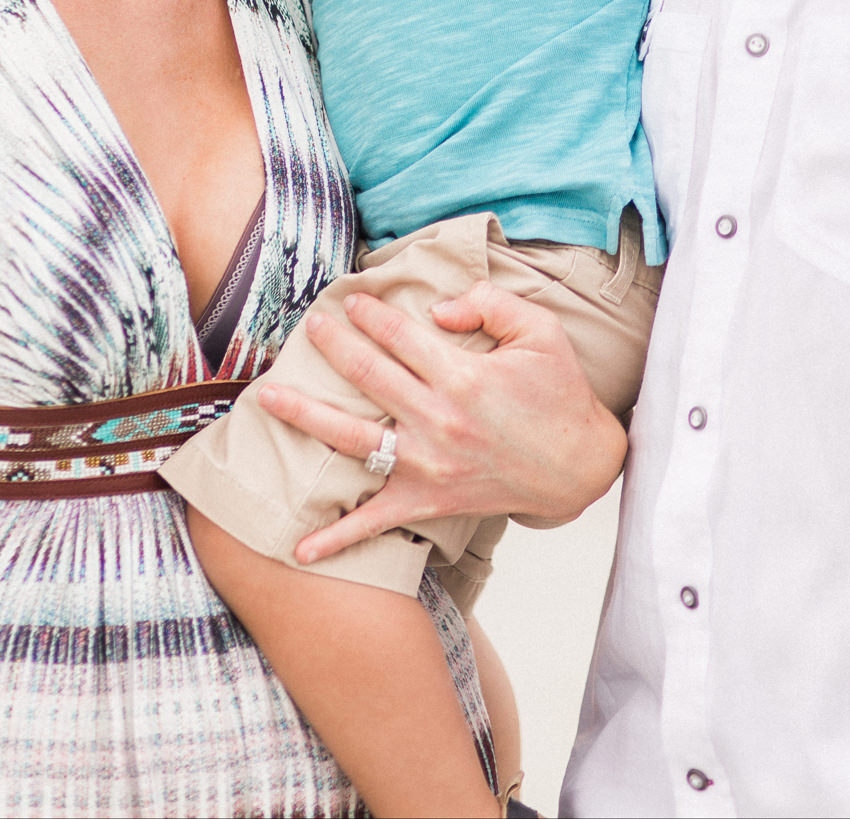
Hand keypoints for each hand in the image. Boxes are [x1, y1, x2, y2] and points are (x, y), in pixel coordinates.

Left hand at [256, 281, 627, 564]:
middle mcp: (439, 421)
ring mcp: (429, 465)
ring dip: (307, 416)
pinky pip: (375, 521)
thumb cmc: (558, 391)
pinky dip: (336, 536)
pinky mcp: (428, 500)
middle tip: (309, 327)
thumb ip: (488, 304)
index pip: (400, 336)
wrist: (580, 465)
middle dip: (333, 346)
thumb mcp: (540, 329)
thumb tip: (435, 310)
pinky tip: (299, 548)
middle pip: (369, 377)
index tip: (350, 302)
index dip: (371, 314)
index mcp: (463, 377)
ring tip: (269, 398)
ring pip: (354, 439)